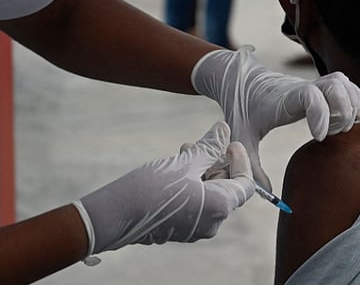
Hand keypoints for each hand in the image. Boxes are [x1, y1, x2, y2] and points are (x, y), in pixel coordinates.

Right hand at [75, 122, 253, 254]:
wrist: (113, 215)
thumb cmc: (150, 188)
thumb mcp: (185, 161)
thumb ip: (209, 146)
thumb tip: (223, 130)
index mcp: (219, 207)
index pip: (246, 185)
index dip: (241, 161)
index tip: (230, 143)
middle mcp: (211, 223)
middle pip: (228, 188)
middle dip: (218, 162)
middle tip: (205, 142)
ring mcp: (194, 229)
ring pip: (209, 194)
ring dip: (203, 169)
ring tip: (186, 150)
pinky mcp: (178, 228)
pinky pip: (195, 203)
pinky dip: (192, 183)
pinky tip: (177, 167)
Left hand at [191, 47, 359, 189]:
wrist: (241, 80)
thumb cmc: (242, 109)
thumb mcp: (242, 138)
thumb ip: (253, 167)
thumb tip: (269, 195)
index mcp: (284, 100)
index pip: (310, 95)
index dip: (321, 115)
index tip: (319, 137)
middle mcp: (302, 87)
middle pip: (334, 86)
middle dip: (342, 111)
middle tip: (335, 134)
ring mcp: (312, 84)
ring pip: (343, 83)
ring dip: (352, 104)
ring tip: (343, 127)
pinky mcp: (319, 85)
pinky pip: (345, 85)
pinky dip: (354, 98)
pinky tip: (351, 118)